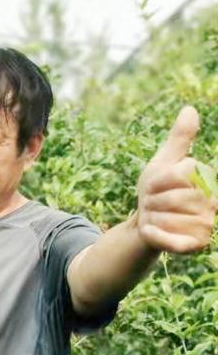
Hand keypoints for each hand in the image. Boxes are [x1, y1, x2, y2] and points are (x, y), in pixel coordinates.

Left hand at [136, 106, 217, 253]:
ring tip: (154, 218)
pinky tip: (150, 232)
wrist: (144, 224)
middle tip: (152, 204)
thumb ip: (179, 140)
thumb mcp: (163, 163)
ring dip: (151, 218)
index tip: (153, 185)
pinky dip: (153, 235)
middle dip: (153, 200)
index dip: (159, 179)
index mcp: (210, 181)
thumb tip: (189, 110)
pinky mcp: (196, 245)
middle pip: (176, 197)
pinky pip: (170, 240)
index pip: (184, 172)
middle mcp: (214, 203)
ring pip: (169, 218)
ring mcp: (207, 226)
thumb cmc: (155, 192)